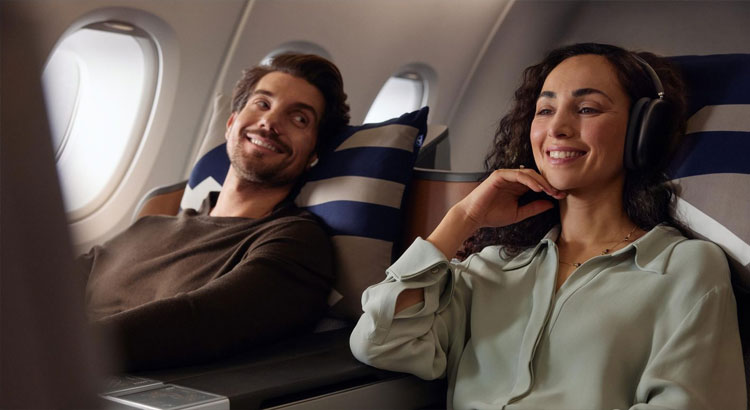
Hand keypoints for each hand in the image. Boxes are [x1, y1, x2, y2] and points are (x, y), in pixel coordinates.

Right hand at [427, 168, 564, 257]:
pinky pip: (518, 174)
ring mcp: (506, 176)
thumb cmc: (492, 215)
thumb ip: (533, 208)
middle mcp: (513, 179)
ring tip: (550, 191)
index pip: (537, 183)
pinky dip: (529, 180)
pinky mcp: (499, 175)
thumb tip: (551, 204)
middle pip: (536, 176)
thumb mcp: (518, 213)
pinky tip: (538, 188)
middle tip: (559, 192)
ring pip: (529, 173)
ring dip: (541, 182)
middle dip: (549, 184)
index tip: (561, 196)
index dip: (550, 188)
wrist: (474, 217)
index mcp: (517, 187)